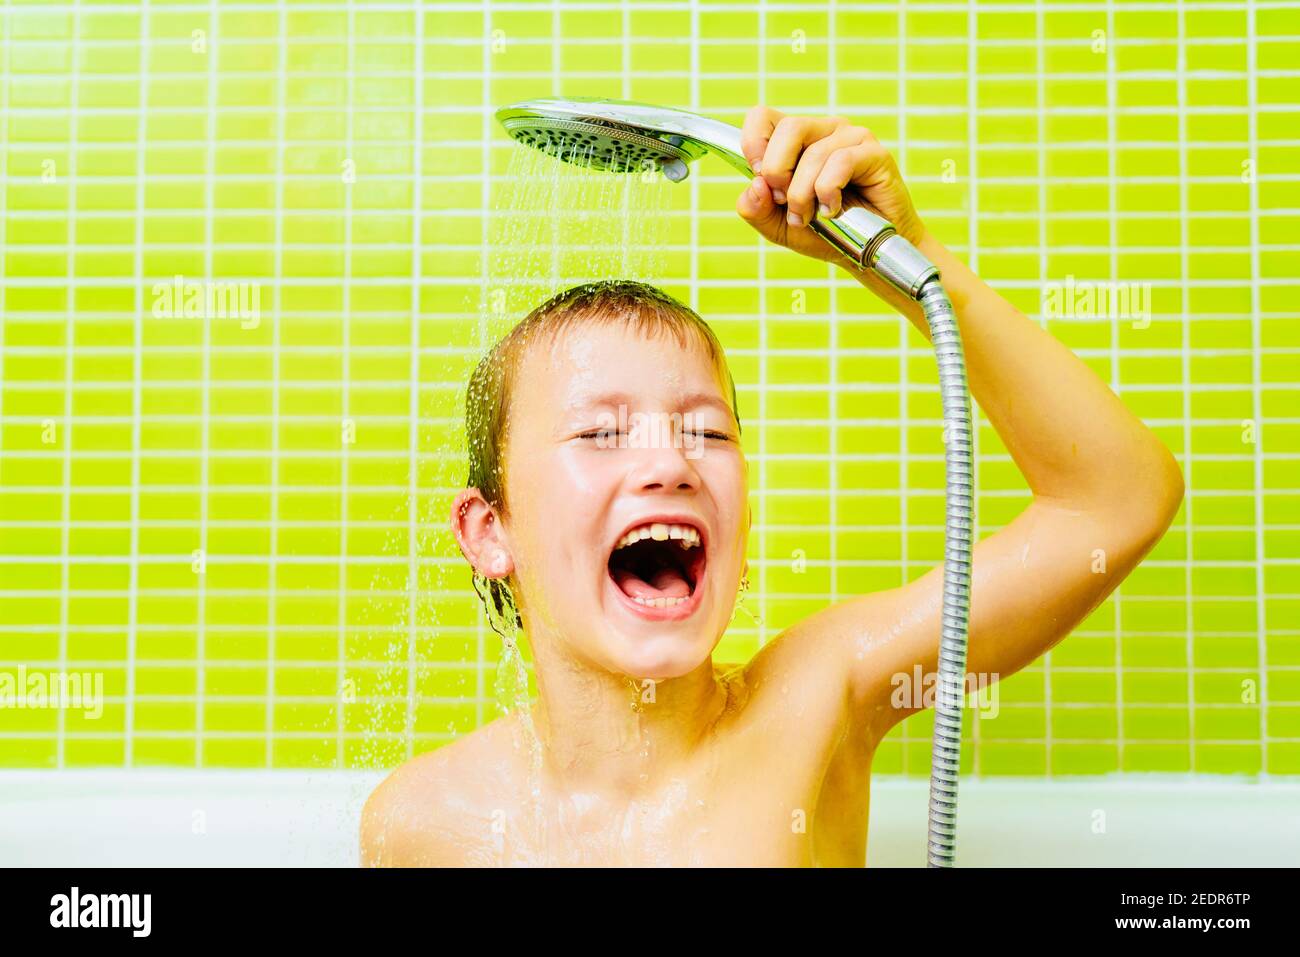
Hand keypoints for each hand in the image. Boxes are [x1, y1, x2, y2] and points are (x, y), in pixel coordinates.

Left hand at [735, 106, 928, 265]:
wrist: (864, 253)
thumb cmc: (824, 233)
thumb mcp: (778, 226)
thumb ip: (756, 209)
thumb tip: (755, 185)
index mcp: (796, 141)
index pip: (762, 116)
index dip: (753, 143)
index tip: (760, 178)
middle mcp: (823, 130)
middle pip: (789, 128)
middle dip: (778, 172)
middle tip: (786, 202)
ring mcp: (851, 138)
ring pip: (814, 152)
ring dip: (804, 194)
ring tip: (812, 217)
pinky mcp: (874, 153)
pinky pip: (841, 162)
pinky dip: (829, 193)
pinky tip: (833, 210)